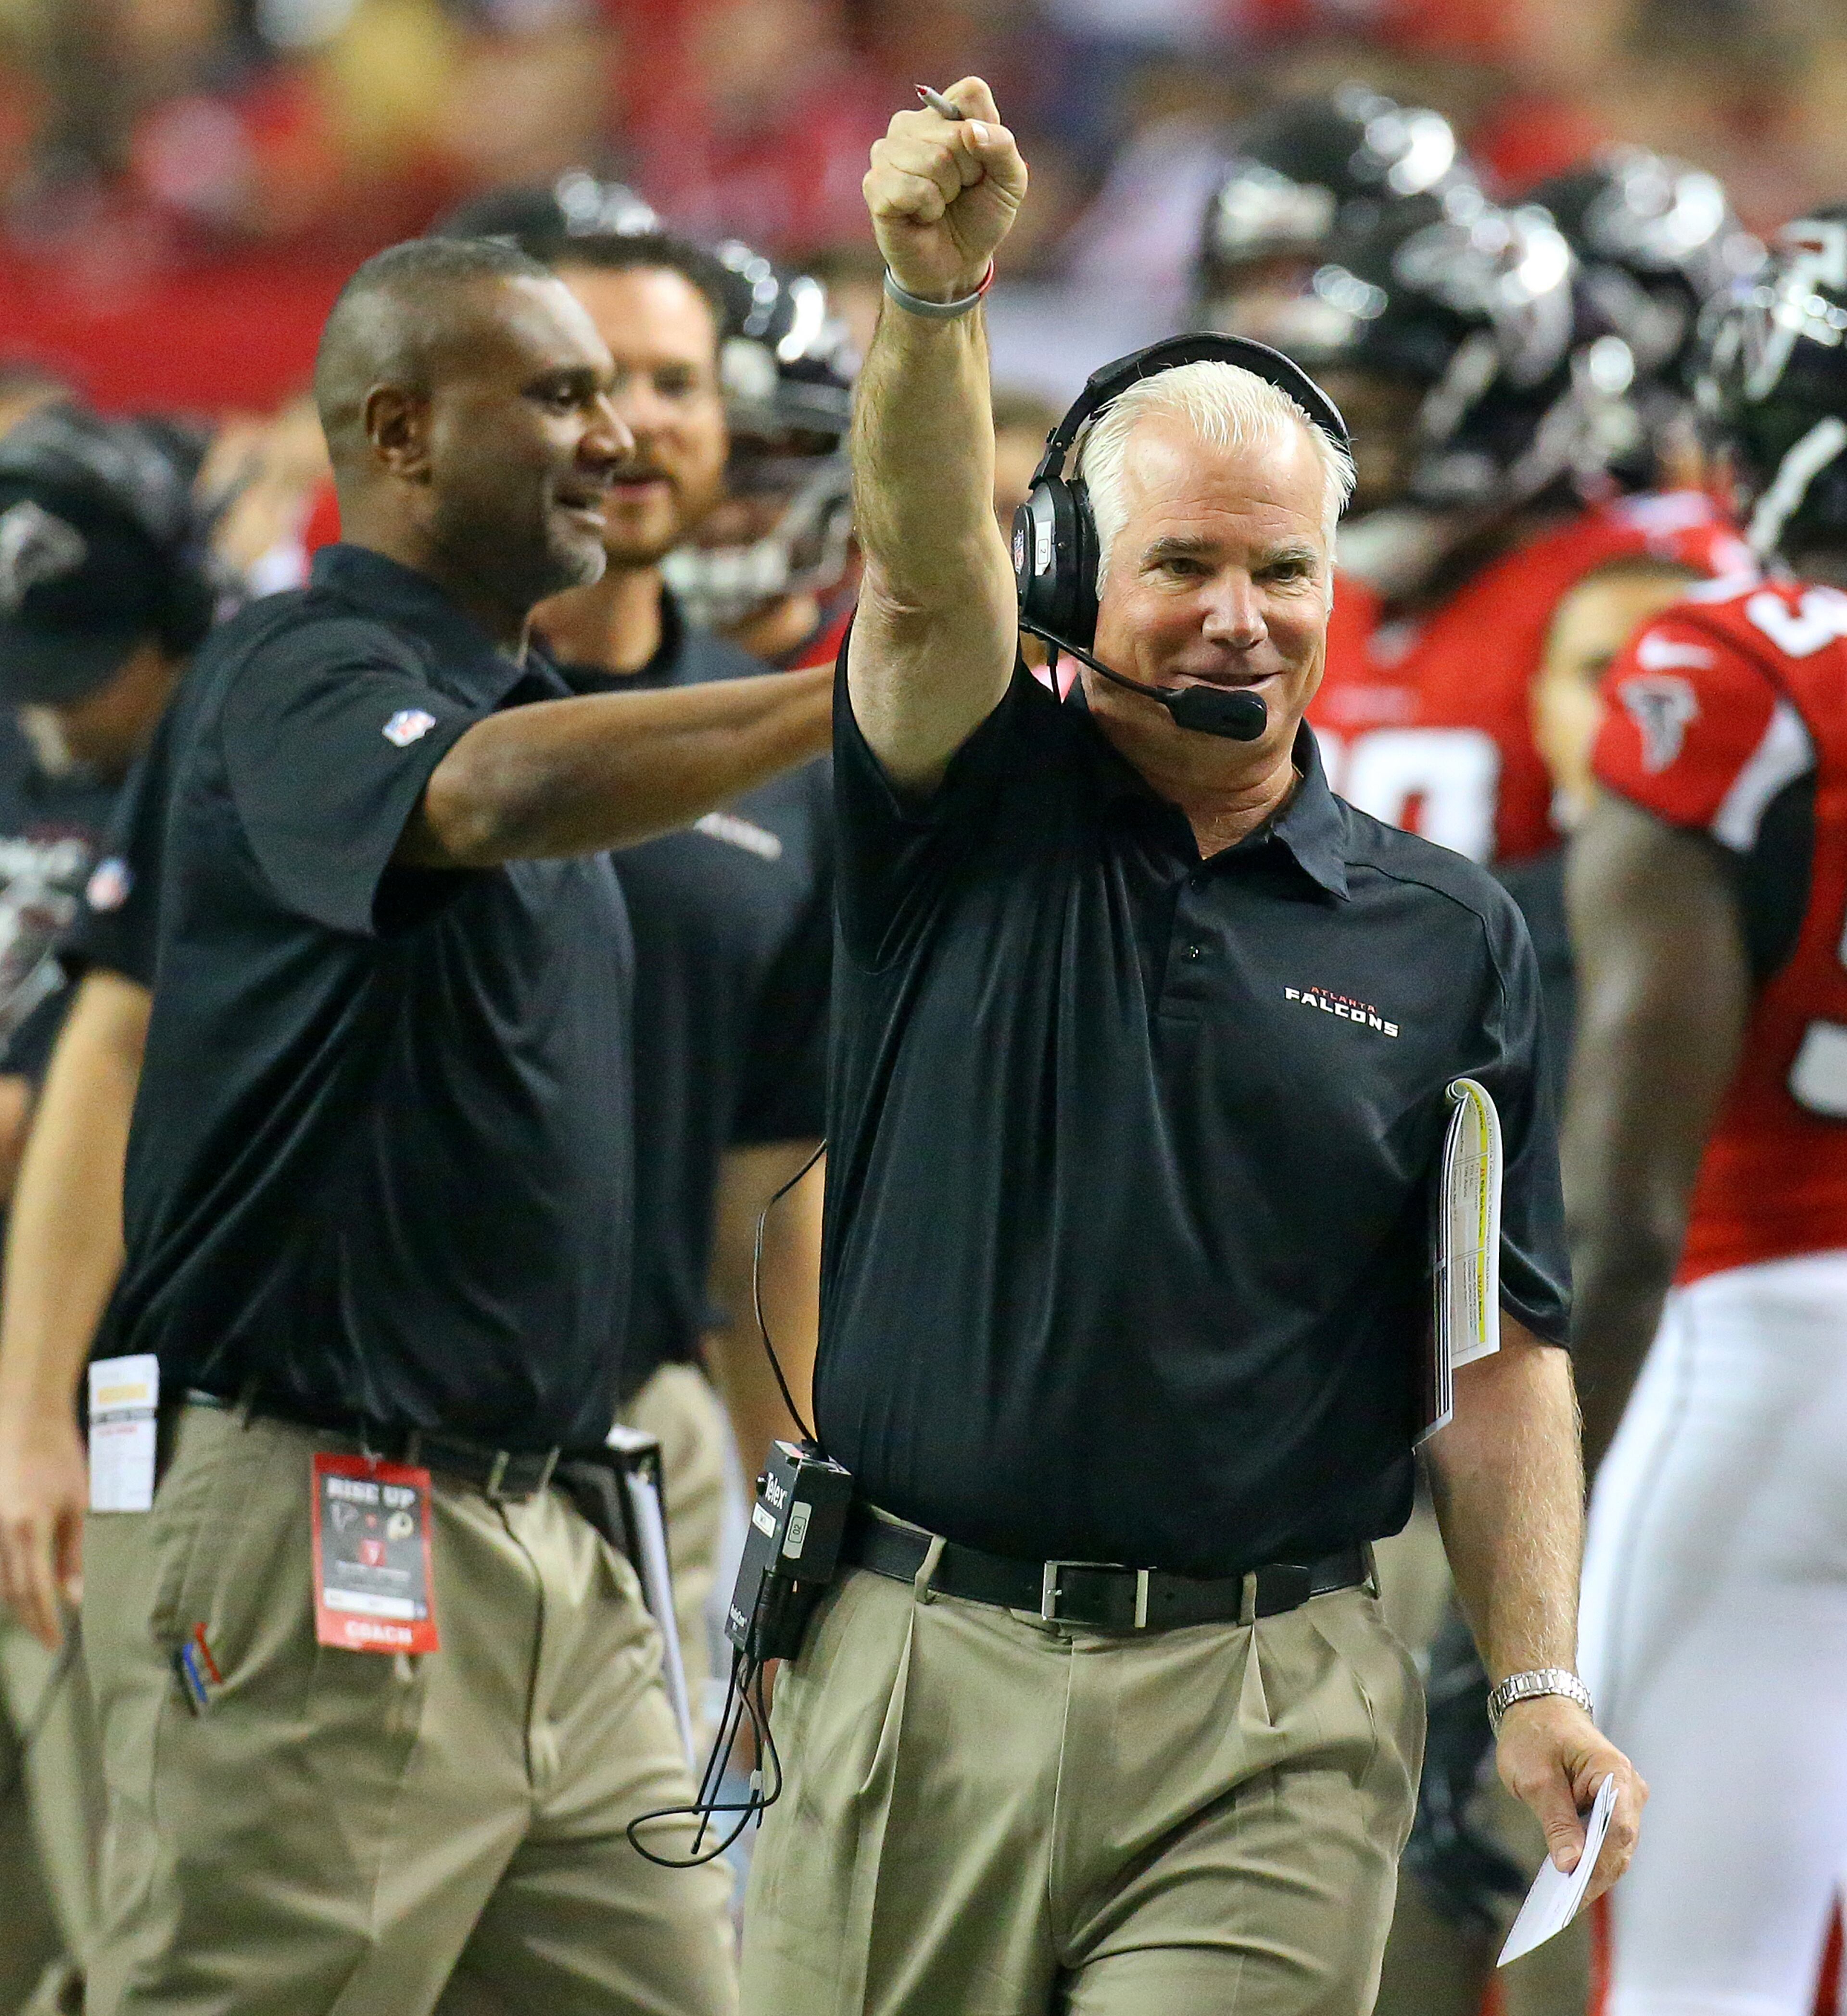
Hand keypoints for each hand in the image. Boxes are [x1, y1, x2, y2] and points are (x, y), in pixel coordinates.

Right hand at [0, 1408, 86, 1649]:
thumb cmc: (60, 1457)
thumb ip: (74, 1551)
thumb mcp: (78, 1502)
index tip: (54, 1643)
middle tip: (46, 1636)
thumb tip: (74, 1596)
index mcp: (29, 1530)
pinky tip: (16, 1587)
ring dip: (14, 1601)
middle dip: (28, 1617)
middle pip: (11, 1591)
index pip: (36, 1591)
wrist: (25, 1419)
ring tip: (35, 1616)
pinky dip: (3, 1579)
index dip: (44, 1621)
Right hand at [863, 76, 1027, 302]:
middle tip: (958, 193)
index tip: (980, 164)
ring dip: (946, 193)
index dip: (985, 133)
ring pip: (934, 161)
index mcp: (943, 112)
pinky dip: (928, 209)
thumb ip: (1003, 147)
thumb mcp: (1009, 182)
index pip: (971, 92)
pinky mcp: (874, 184)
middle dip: (968, 174)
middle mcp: (910, 124)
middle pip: (955, 134)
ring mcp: (887, 152)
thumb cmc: (980, 217)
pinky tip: (922, 216)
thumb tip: (971, 131)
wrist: (956, 264)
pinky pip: (913, 188)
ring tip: (940, 205)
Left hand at [1497, 1695, 1646, 1905]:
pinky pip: (1604, 1840)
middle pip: (1619, 1845)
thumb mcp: (1535, 1777)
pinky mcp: (1610, 1808)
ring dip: (1591, 1873)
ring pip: (1614, 1848)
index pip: (1618, 1829)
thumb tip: (1570, 1865)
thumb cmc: (1535, 1736)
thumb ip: (1556, 1821)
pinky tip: (1564, 1881)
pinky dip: (1587, 1860)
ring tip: (1559, 1904)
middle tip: (1562, 1909)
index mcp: (1614, 1773)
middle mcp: (1629, 1789)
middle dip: (1593, 1877)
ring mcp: (1623, 1800)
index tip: (1576, 1892)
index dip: (1599, 1864)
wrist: (1537, 1708)